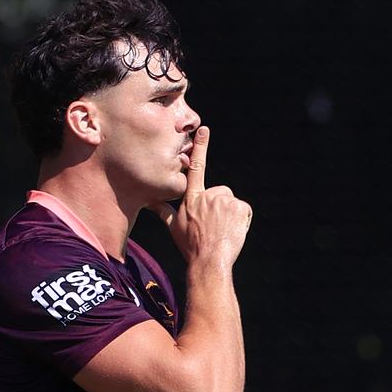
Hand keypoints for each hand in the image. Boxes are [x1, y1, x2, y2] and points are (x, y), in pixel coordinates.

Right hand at [148, 126, 251, 265]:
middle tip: (213, 227)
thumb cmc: (190, 246)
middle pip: (219, 194)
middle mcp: (208, 195)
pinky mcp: (240, 207)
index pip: (195, 168)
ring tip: (222, 231)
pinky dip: (241, 221)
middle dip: (219, 208)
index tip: (203, 130)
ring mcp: (224, 200)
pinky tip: (232, 232)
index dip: (200, 148)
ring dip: (230, 215)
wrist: (209, 260)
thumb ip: (161, 210)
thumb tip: (147, 202)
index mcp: (192, 198)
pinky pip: (244, 211)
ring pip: (231, 204)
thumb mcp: (173, 227)